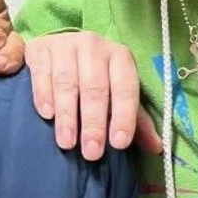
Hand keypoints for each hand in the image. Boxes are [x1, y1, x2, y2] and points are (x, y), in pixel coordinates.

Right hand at [25, 31, 161, 159]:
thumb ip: (136, 119)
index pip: (125, 88)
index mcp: (120, 57)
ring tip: (67, 143)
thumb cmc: (94, 77)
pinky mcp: (40, 49)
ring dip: (68, 115)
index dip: (124, 116)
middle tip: (92, 152)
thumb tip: (157, 148)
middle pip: (95, 87)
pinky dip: (44, 95)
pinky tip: (47, 115)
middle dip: (94, 123)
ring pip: (67, 83)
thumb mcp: (118, 93)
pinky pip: (42, 73)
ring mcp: (65, 45)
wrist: (60, 48)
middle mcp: (94, 46)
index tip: (119, 143)